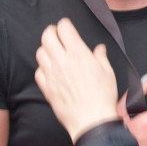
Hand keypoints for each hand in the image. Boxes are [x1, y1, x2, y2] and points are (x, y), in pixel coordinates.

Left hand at [35, 19, 118, 142]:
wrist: (91, 121)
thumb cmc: (102, 97)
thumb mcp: (108, 72)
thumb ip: (100, 56)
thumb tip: (99, 49)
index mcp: (79, 54)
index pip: (64, 28)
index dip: (65, 24)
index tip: (67, 27)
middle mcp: (62, 61)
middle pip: (47, 36)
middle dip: (51, 32)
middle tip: (56, 35)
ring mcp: (52, 74)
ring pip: (40, 52)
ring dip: (46, 49)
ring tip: (53, 52)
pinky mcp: (46, 87)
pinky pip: (38, 71)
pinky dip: (43, 68)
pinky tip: (51, 70)